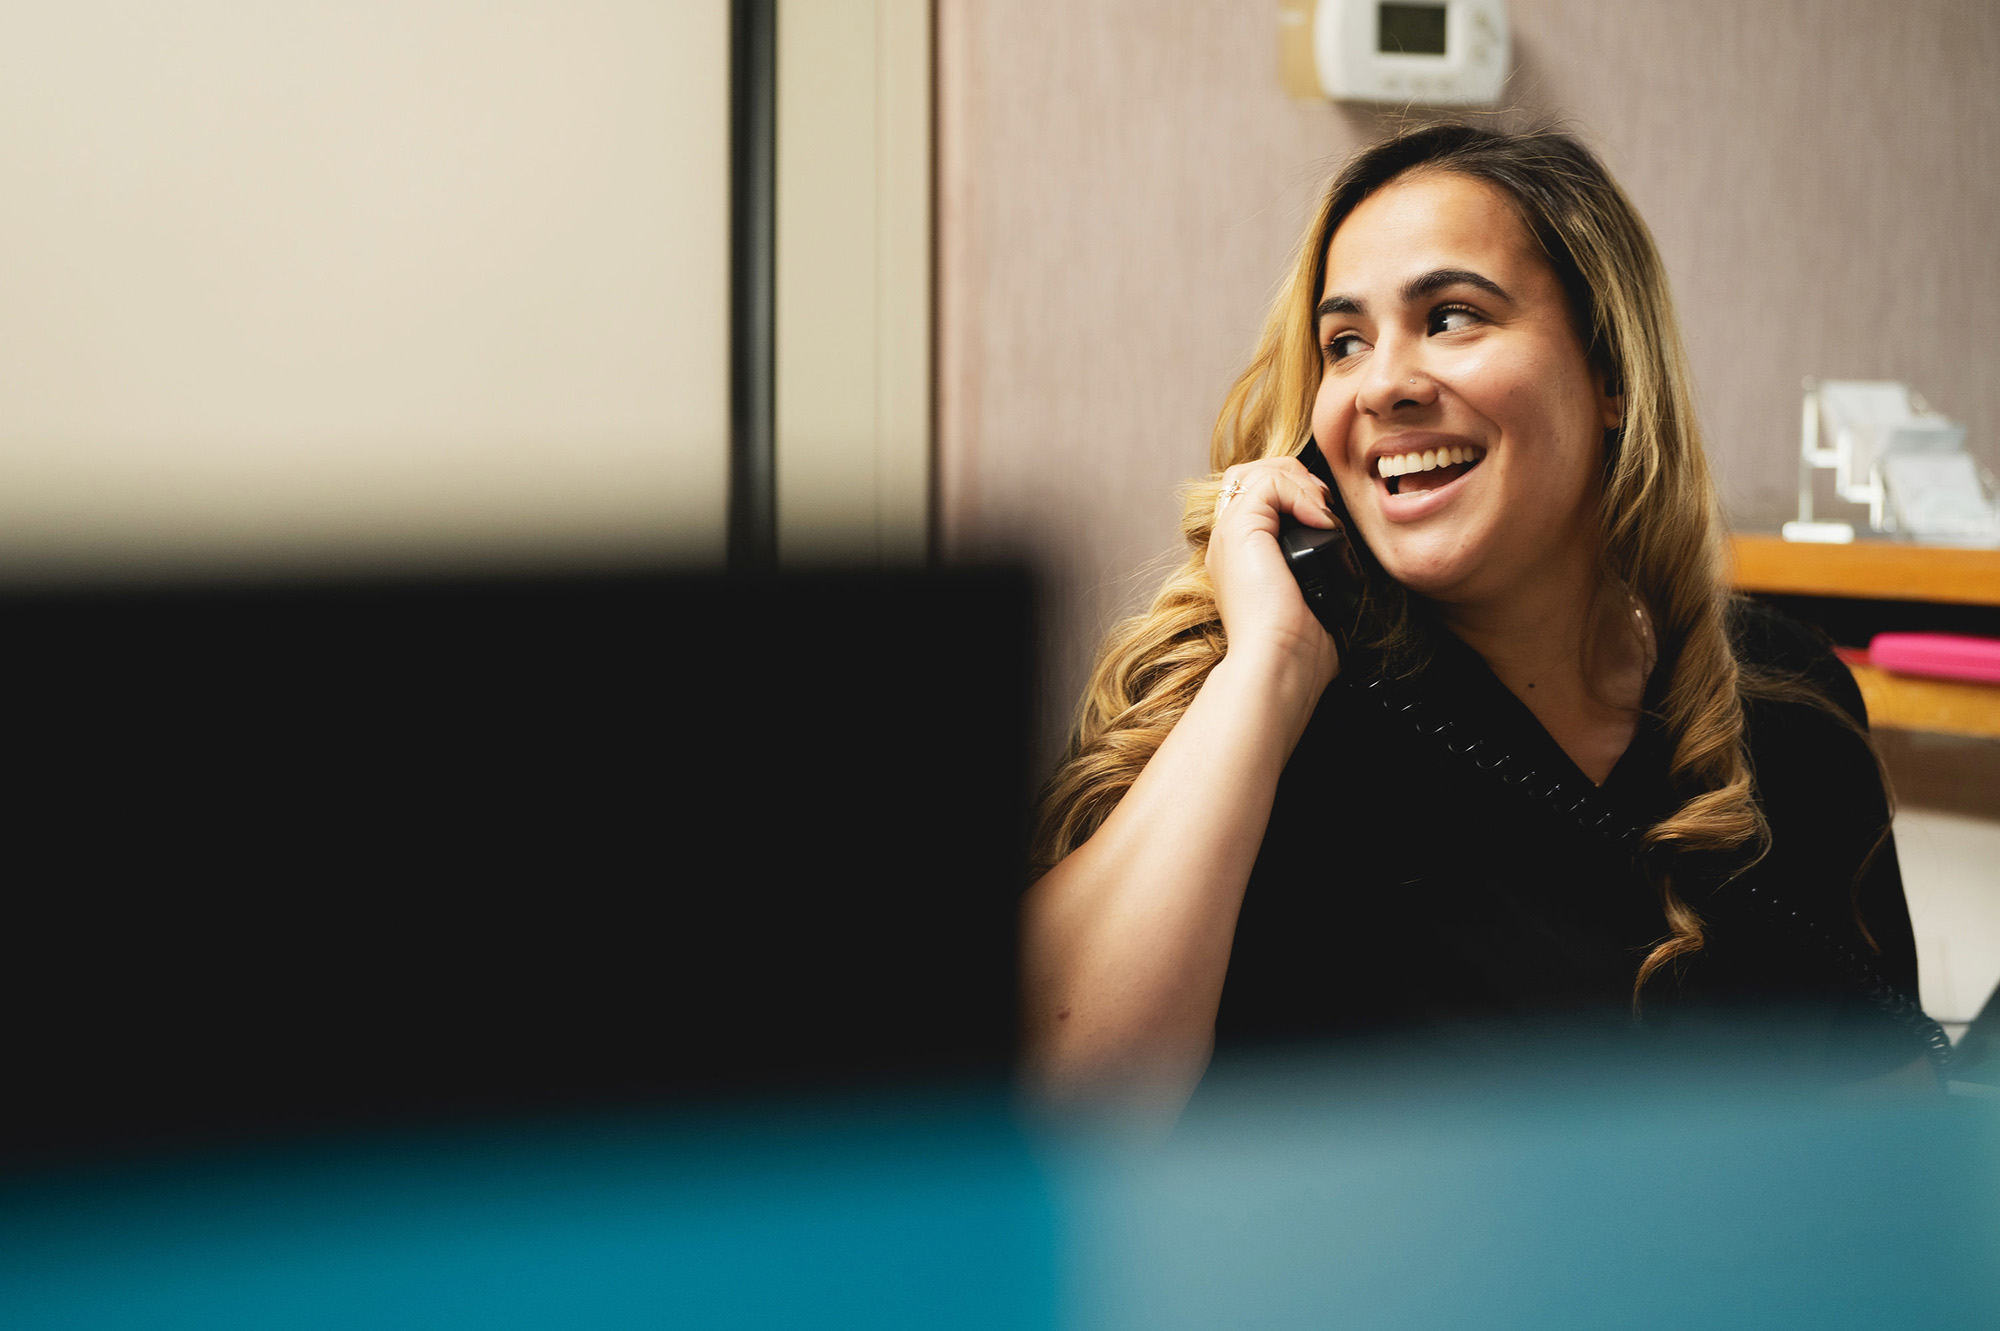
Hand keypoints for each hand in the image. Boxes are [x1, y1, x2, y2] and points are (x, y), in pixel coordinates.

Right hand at [1204, 457, 1344, 686]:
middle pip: (1253, 476)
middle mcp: (1229, 542)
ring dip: (1300, 483)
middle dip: (1296, 478)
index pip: (1258, 499)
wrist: (1277, 661)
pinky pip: (1269, 483)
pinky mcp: (1239, 529)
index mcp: (1240, 557)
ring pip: (1258, 472)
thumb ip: (1315, 570)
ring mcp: (1229, 534)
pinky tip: (1319, 521)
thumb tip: (1342, 554)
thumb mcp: (1309, 599)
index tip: (1325, 519)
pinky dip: (1301, 494)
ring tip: (1322, 513)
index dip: (1294, 494)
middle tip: (1324, 508)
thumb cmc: (1295, 647)